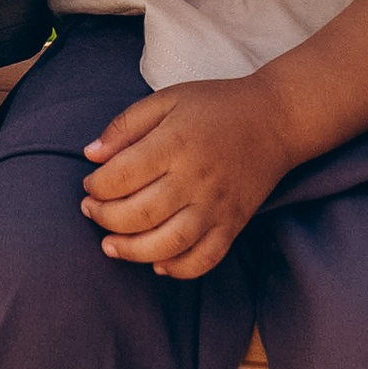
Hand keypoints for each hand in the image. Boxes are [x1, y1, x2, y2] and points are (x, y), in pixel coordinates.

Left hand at [80, 77, 297, 280]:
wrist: (277, 119)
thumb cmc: (217, 106)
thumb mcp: (167, 99)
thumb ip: (126, 125)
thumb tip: (90, 154)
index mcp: (175, 143)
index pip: (121, 176)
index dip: (96, 186)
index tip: (91, 184)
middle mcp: (195, 179)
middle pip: (138, 214)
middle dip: (104, 218)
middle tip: (91, 211)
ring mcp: (216, 206)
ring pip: (167, 244)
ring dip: (131, 251)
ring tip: (111, 245)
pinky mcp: (233, 224)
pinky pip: (204, 259)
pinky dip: (177, 269)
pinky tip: (157, 263)